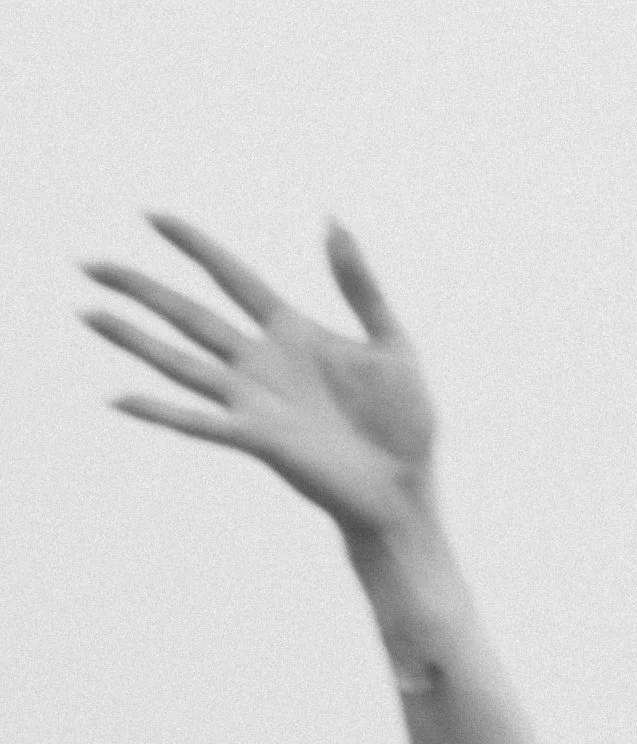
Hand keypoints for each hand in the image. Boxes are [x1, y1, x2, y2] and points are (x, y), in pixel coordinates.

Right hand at [83, 217, 434, 543]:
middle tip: (88, 262)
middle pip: (188, 313)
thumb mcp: (392, 342)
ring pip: (179, 361)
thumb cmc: (405, 424)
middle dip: (138, 287)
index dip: (193, 244)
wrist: (406, 491)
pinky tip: (118, 398)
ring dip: (132, 338)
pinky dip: (159, 411)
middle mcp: (261, 362)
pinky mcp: (256, 439)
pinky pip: (199, 421)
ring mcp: (253, 401)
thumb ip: (359, 283)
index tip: (152, 215)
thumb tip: (330, 220)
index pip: (231, 275)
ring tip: (86, 312)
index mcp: (291, 331)